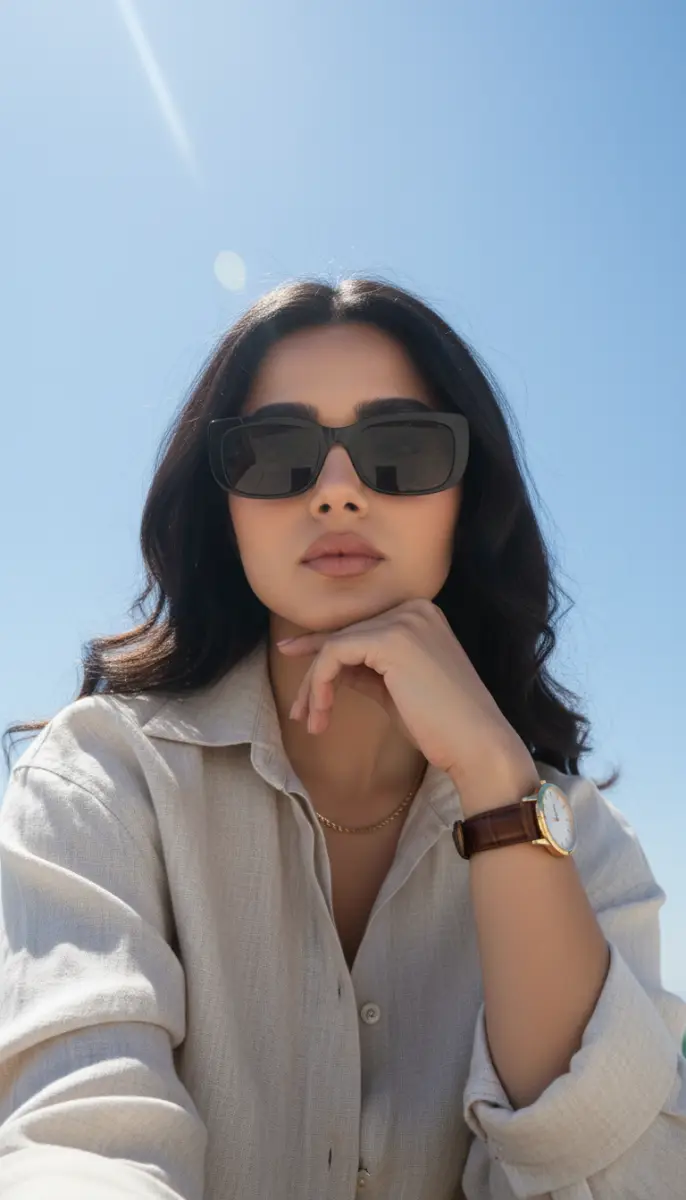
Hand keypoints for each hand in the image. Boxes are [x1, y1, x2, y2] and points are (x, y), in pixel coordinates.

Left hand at [277, 598, 536, 805]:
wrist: (475, 744)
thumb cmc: (440, 726)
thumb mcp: (395, 690)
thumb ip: (366, 671)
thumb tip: (332, 667)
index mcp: (421, 616)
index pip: (359, 630)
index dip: (321, 650)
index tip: (296, 671)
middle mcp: (413, 609)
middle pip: (344, 636)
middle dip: (313, 676)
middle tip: (299, 714)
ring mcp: (403, 620)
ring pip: (334, 645)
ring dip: (313, 686)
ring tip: (310, 721)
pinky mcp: (390, 639)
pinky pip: (335, 654)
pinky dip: (319, 683)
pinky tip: (321, 712)